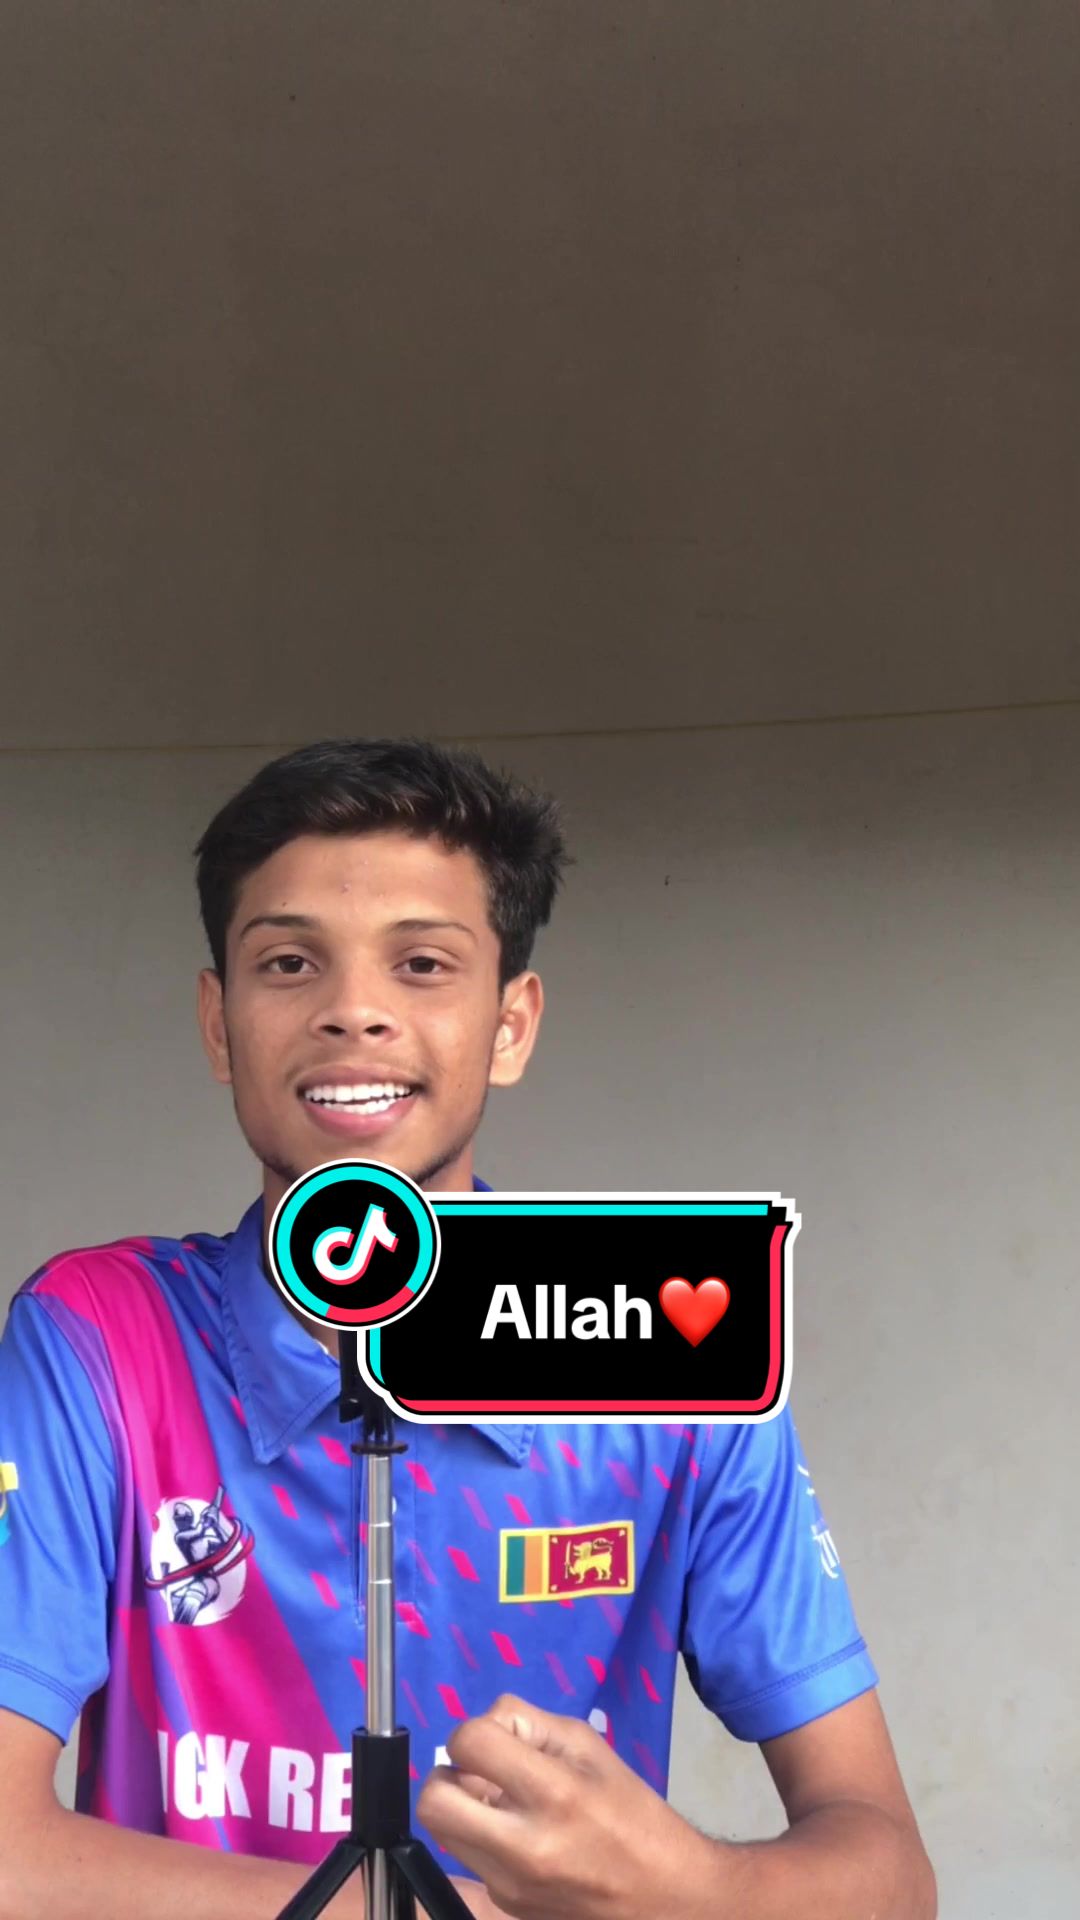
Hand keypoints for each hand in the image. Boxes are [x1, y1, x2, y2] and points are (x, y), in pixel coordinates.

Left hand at [416, 1693, 718, 1919]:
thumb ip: (530, 1724)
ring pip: (441, 1833)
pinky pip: (469, 1858)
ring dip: (458, 1807)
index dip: (474, 1732)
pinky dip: (481, 1836)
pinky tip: (517, 1834)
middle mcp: (523, 1844)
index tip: (496, 1740)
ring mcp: (509, 1883)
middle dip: (447, 1775)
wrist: (663, 1894)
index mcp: (553, 1792)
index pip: (471, 1743)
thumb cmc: (631, 1810)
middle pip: (434, 1802)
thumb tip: (488, 1726)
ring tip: (495, 1801)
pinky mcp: (506, 1904)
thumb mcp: (588, 1746)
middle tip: (477, 1773)